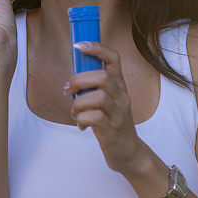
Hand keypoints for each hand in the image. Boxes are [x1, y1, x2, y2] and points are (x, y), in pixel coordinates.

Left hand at [64, 41, 146, 174]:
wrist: (128, 152)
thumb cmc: (111, 121)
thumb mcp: (107, 100)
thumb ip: (93, 88)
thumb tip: (70, 81)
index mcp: (119, 85)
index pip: (114, 58)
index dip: (97, 48)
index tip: (79, 45)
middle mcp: (122, 97)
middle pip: (102, 77)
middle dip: (79, 80)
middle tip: (69, 91)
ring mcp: (119, 114)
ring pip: (98, 98)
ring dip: (78, 104)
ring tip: (75, 112)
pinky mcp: (113, 131)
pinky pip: (94, 118)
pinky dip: (81, 120)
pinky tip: (82, 125)